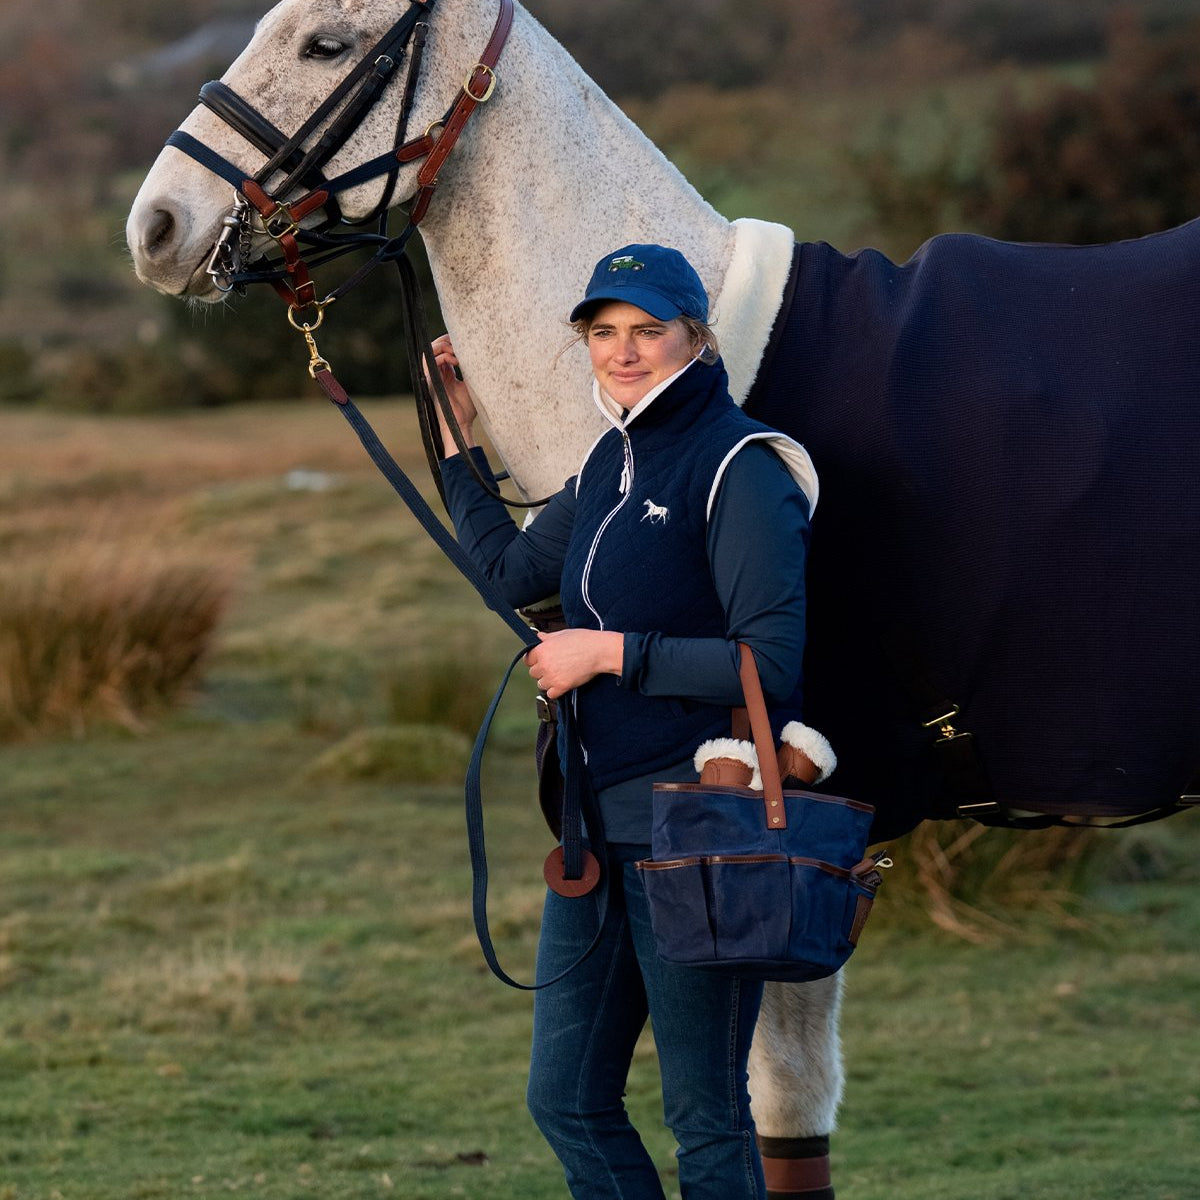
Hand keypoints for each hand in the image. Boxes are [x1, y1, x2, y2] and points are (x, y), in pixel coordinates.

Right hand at [425, 334, 477, 455]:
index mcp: (445, 373)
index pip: (442, 349)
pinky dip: (443, 357)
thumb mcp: (473, 385)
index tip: (466, 342)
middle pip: (432, 346)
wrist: (461, 425)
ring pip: (428, 351)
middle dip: (446, 340)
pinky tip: (456, 362)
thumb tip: (484, 357)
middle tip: (461, 345)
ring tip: (457, 353)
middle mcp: (436, 373)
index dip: (451, 341)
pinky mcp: (430, 382)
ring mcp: (432, 377)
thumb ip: (473, 371)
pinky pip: (429, 362)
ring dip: (443, 346)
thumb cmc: (467, 409)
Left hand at [525, 629, 623, 699]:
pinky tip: (562, 684)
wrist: (598, 651)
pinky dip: (555, 691)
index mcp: (542, 650)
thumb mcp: (563, 634)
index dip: (535, 660)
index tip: (541, 661)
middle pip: (533, 673)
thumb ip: (548, 637)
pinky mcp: (562, 687)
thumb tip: (539, 636)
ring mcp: (552, 677)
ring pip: (541, 684)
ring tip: (560, 675)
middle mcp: (544, 664)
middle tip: (554, 667)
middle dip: (542, 671)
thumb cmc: (583, 640)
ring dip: (548, 681)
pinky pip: (551, 694)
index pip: (527, 660)